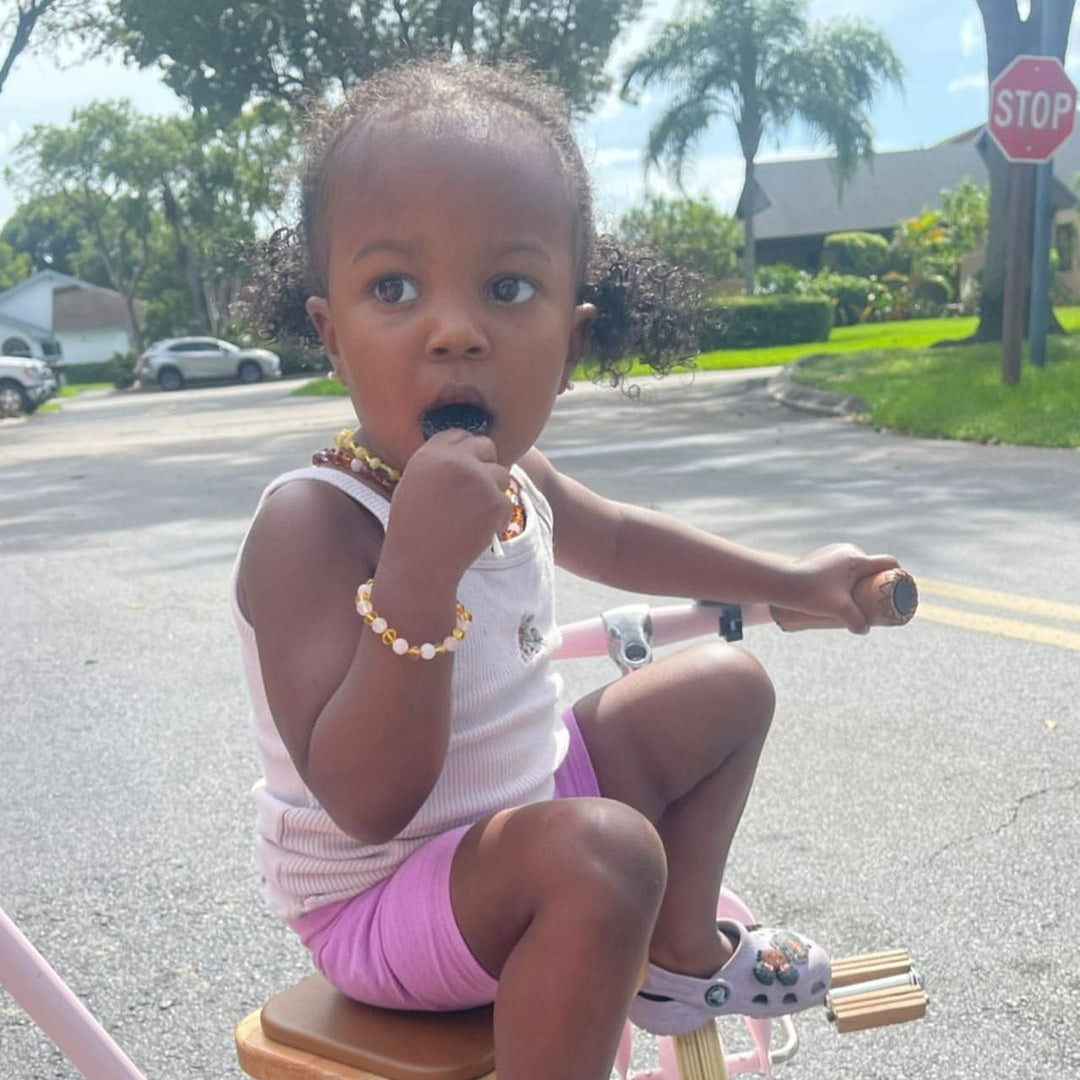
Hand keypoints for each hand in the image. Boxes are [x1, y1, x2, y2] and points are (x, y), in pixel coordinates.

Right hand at [382, 430, 512, 583]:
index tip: (466, 466)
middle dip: (486, 465)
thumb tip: (466, 452)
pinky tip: (478, 531)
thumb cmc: (413, 529)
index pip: (459, 434)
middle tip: (478, 490)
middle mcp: (455, 460)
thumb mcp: (414, 484)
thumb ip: (438, 464)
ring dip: (493, 493)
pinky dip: (498, 518)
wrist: (420, 564)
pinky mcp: (495, 502)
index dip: (465, 450)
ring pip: (501, 474)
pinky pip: (506, 502)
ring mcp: (477, 479)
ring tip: (472, 516)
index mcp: (431, 453)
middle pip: (486, 446)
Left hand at [787, 544, 900, 633]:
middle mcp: (847, 550)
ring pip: (855, 565)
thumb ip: (856, 621)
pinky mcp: (822, 555)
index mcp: (857, 559)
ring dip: (859, 579)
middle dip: (875, 582)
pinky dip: (846, 576)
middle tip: (873, 601)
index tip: (897, 590)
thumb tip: (865, 630)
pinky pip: (842, 564)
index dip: (898, 575)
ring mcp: (834, 551)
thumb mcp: (838, 609)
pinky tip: (843, 589)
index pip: (888, 562)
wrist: (781, 582)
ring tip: (857, 599)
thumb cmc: (811, 594)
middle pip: (871, 565)